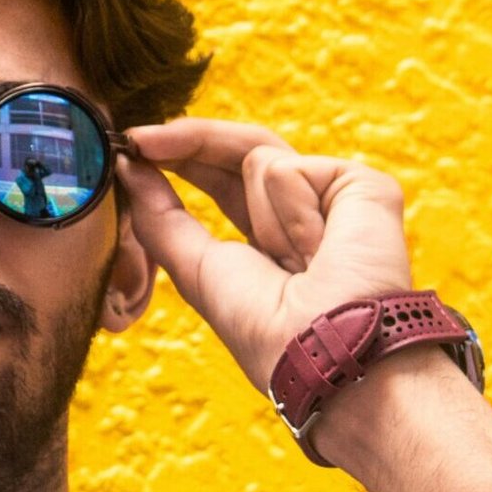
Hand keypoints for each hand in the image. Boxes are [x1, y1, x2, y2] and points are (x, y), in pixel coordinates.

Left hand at [117, 118, 414, 398]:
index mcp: (269, 238)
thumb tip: (129, 168)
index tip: (133, 146)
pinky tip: (316, 250)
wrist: (324, 352)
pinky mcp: (362, 186)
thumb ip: (161, 218)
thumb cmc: (266, 332)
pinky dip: (290, 209)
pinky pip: (291, 169)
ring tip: (296, 263)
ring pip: (260, 157)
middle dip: (186, 142)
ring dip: (260, 214)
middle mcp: (304, 213)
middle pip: (238, 151)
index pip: (220, 178)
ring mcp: (335, 198)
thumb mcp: (197, 270)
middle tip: (137, 139)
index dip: (180, 158)